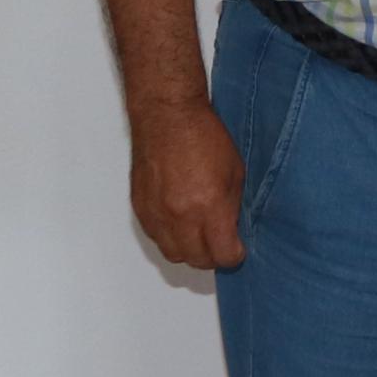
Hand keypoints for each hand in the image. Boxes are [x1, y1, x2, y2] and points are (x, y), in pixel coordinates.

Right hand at [127, 97, 245, 271]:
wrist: (167, 115)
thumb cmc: (204, 136)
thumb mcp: (235, 172)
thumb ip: (232, 208)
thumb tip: (230, 229)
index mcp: (209, 207)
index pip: (223, 255)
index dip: (233, 256)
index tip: (236, 249)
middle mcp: (181, 216)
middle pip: (197, 260)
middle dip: (212, 257)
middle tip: (218, 244)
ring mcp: (157, 214)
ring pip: (173, 254)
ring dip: (188, 250)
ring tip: (197, 235)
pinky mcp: (140, 207)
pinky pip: (155, 237)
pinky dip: (168, 236)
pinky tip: (178, 222)